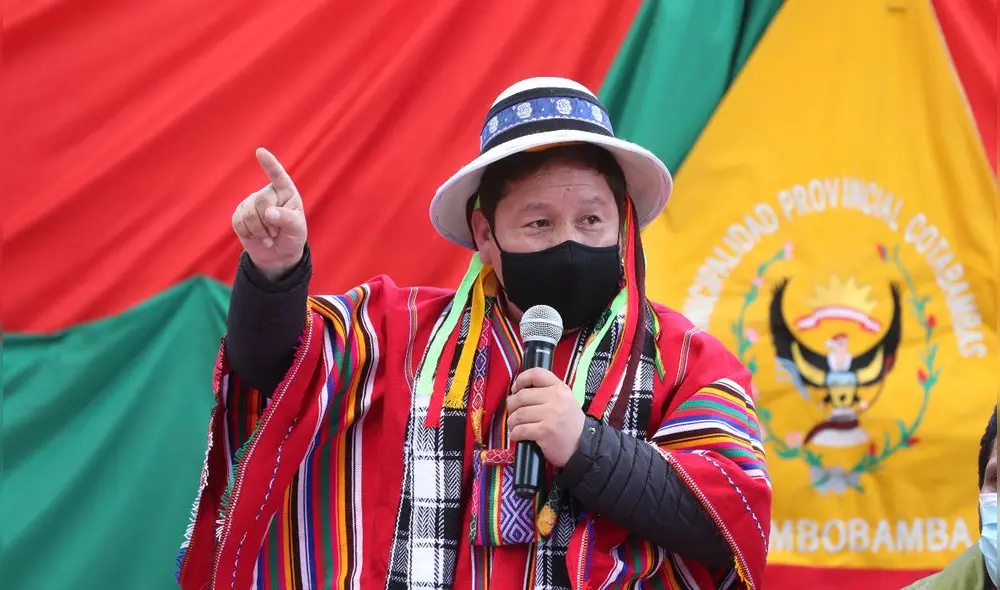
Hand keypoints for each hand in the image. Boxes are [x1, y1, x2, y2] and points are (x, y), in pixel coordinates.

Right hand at [232, 148, 307, 280]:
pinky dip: (250, 234)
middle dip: (269, 221)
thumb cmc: (292, 237)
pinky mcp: (239, 215)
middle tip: (276, 232)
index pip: (278, 176)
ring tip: (268, 236)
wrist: (278, 255)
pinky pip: (239, 222)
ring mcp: (251, 203)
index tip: (260, 151)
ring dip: (260, 231)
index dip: (269, 164)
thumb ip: (287, 219)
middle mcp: (267, 194)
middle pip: (262, 200)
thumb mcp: (297, 229)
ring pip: (249, 214)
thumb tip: (268, 213)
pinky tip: (257, 237)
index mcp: (285, 192)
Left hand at [506, 368, 585, 467]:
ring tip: (514, 426)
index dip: (521, 380)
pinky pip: (521, 429)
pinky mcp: (545, 431)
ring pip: (518, 414)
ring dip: (512, 422)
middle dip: (511, 406)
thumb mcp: (564, 401)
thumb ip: (546, 392)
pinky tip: (518, 435)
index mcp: (560, 388)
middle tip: (513, 413)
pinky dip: (515, 433)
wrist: (584, 446)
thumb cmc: (569, 424)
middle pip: (521, 396)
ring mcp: (550, 415)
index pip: (536, 374)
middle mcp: (556, 398)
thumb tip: (517, 391)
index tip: (516, 390)